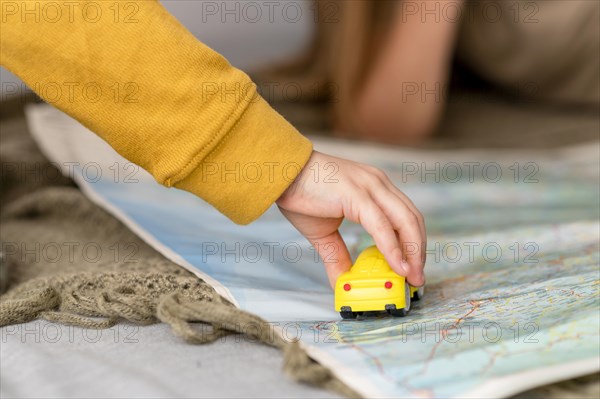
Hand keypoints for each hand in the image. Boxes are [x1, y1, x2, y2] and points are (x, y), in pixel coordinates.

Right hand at [276, 151, 425, 287]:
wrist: (279, 174)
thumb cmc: (300, 194)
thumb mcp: (323, 232)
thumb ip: (337, 255)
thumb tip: (342, 282)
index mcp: (374, 188)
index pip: (406, 217)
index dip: (413, 244)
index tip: (413, 269)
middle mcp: (378, 184)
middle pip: (413, 219)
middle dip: (419, 252)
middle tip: (418, 279)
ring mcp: (369, 187)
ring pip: (405, 221)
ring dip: (412, 253)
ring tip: (412, 277)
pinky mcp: (356, 195)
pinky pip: (381, 226)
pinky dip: (392, 248)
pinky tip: (397, 266)